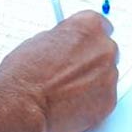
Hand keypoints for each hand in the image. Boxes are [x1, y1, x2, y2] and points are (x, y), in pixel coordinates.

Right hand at [0, 10, 117, 131]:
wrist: (22, 106)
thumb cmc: (25, 74)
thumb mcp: (42, 40)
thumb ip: (65, 38)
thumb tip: (69, 43)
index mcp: (89, 26)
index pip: (101, 25)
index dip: (89, 39)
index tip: (84, 46)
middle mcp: (104, 48)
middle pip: (106, 51)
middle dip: (92, 61)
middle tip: (72, 73)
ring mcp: (109, 75)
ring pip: (106, 76)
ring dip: (93, 82)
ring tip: (67, 92)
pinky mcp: (109, 101)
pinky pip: (104, 98)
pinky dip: (92, 102)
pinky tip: (71, 105)